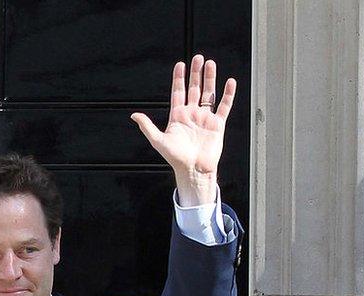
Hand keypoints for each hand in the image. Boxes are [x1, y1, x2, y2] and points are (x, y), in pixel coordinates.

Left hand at [131, 55, 236, 205]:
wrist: (193, 169)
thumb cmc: (175, 157)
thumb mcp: (158, 140)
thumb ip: (147, 126)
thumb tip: (134, 115)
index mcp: (177, 115)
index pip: (178, 92)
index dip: (179, 78)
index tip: (180, 64)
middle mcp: (191, 114)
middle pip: (194, 88)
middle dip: (195, 73)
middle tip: (198, 58)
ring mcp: (205, 118)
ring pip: (209, 93)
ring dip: (210, 79)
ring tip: (210, 64)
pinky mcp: (217, 124)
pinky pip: (223, 106)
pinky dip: (227, 94)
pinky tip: (229, 82)